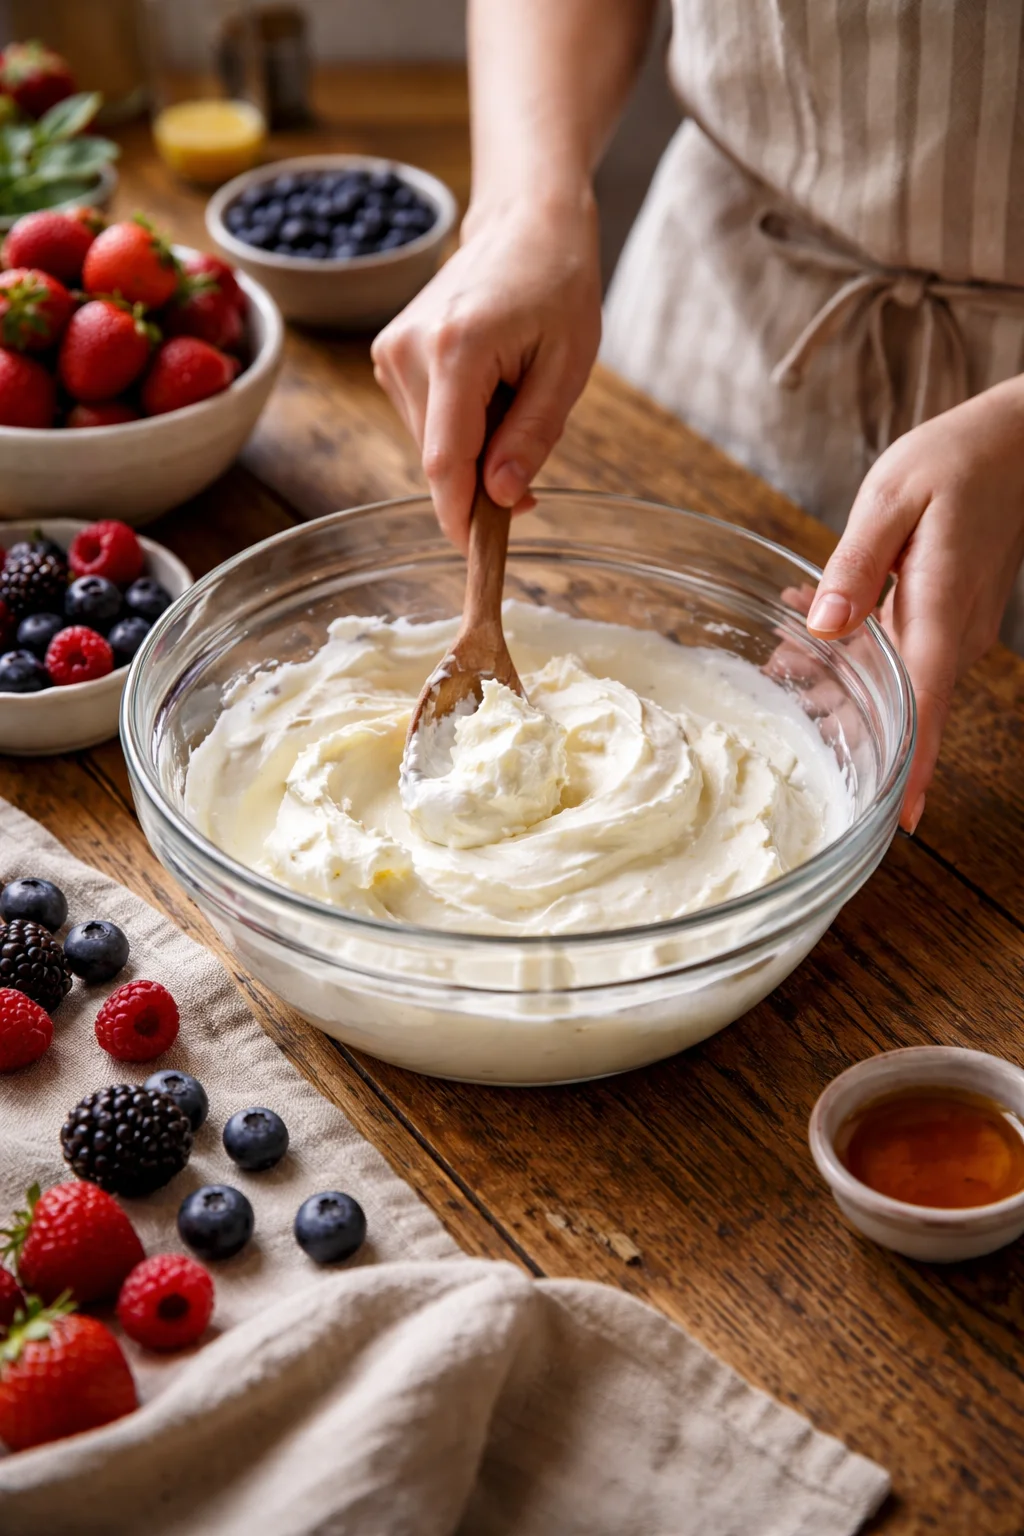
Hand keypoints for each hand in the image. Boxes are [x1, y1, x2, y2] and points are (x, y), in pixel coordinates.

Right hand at [371, 194, 601, 548]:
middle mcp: (408, 351)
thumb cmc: (557, 284)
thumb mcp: (568, 366)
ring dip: (473, 452)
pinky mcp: (389, 356)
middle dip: (481, 484)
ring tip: (512, 400)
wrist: (524, 222)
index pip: (445, 462)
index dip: (460, 518)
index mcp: (455, 349)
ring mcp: (391, 352)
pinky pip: (425, 423)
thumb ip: (532, 436)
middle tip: (529, 471)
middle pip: (438, 460)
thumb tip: (501, 498)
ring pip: (431, 446)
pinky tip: (488, 392)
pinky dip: (459, 429)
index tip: (478, 556)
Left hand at [806, 377, 1023, 831]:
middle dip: (837, 706)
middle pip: (899, 701)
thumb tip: (824, 625)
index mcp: (943, 611)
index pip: (927, 705)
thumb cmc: (957, 459)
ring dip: (837, 670)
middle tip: (778, 678)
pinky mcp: (952, 615)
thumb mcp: (892, 497)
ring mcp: (959, 628)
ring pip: (894, 675)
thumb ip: (854, 564)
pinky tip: (814, 616)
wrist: (1020, 438)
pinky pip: (902, 647)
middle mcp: (957, 633)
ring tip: (783, 650)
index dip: (913, 766)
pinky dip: (858, 642)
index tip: (898, 820)